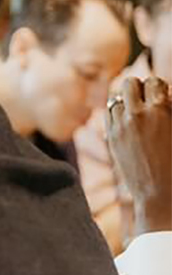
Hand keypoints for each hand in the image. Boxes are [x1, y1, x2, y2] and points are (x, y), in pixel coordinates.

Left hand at [106, 76, 171, 238]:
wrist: (161, 193)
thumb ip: (169, 110)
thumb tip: (165, 96)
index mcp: (161, 110)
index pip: (154, 81)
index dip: (159, 87)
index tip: (162, 95)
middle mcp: (138, 114)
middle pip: (130, 83)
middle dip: (140, 89)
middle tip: (148, 100)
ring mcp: (121, 125)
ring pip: (116, 98)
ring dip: (126, 100)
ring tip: (137, 110)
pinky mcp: (111, 137)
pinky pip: (109, 113)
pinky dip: (116, 112)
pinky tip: (127, 120)